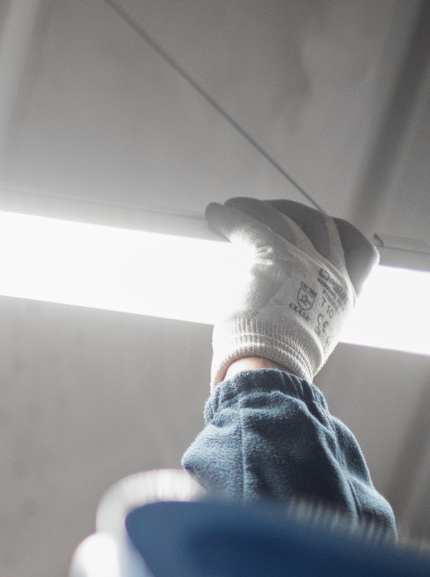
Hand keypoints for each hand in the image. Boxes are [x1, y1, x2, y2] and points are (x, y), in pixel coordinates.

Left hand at [205, 197, 377, 384]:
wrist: (270, 368)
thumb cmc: (276, 366)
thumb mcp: (306, 343)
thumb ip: (301, 323)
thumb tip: (277, 327)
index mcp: (343, 295)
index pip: (360, 253)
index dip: (340, 237)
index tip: (316, 233)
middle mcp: (331, 273)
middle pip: (320, 224)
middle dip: (295, 214)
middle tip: (269, 213)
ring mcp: (305, 261)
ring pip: (285, 218)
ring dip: (259, 209)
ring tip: (235, 208)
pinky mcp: (273, 255)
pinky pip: (252, 223)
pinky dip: (231, 217)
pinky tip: (215, 214)